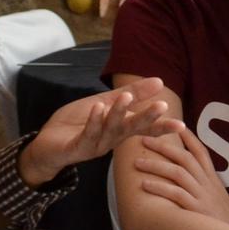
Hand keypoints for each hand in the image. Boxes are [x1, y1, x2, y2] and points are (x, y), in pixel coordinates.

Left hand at [20, 78, 172, 187]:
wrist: (46, 143)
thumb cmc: (76, 124)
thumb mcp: (104, 103)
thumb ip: (130, 95)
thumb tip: (159, 81)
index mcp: (119, 130)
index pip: (144, 128)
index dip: (162, 126)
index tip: (182, 125)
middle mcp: (111, 140)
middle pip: (132, 129)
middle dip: (147, 118)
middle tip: (163, 106)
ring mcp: (94, 145)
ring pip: (110, 130)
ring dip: (119, 113)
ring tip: (126, 97)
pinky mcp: (76, 148)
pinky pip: (87, 134)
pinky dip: (94, 121)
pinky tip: (98, 108)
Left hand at [128, 124, 228, 228]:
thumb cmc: (224, 223)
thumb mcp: (218, 200)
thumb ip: (204, 187)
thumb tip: (186, 180)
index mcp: (213, 179)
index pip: (201, 151)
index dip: (187, 137)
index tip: (172, 124)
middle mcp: (208, 184)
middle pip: (184, 157)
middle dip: (163, 146)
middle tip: (143, 138)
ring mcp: (203, 196)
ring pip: (177, 172)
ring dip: (156, 165)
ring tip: (137, 162)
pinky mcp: (197, 211)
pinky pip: (176, 194)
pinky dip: (160, 188)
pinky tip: (144, 185)